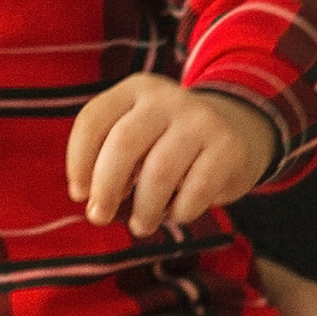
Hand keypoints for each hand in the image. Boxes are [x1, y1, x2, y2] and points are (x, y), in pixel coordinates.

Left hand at [67, 77, 275, 238]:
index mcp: (135, 89)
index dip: (78, 160)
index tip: (79, 194)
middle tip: (100, 217)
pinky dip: (181, 210)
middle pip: (124, 143)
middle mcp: (166, 98)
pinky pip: (197, 188)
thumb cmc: (170, 140)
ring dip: (144, 207)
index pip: (93, 119)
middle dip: (106, 187)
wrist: (237, 126)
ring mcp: (200, 119)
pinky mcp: (228, 146)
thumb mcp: (139, 130)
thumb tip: (92, 200)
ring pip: (160, 171)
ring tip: (140, 226)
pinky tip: (177, 215)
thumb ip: (112, 154)